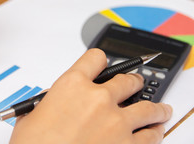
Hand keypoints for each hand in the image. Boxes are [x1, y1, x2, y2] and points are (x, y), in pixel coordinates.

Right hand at [10, 49, 171, 143]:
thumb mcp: (33, 115)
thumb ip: (49, 101)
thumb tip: (55, 101)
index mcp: (72, 85)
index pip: (95, 58)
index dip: (101, 61)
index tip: (105, 66)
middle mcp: (97, 98)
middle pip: (126, 79)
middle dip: (132, 82)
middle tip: (135, 85)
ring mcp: (116, 122)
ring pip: (147, 107)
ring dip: (155, 107)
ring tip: (160, 109)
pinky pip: (150, 135)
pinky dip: (154, 132)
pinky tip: (155, 131)